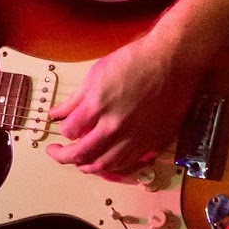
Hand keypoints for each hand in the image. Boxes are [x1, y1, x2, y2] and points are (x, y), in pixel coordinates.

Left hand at [46, 34, 202, 177]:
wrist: (172, 61)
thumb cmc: (135, 61)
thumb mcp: (97, 73)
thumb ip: (75, 99)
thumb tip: (56, 114)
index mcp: (98, 105)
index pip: (69, 131)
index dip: (62, 131)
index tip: (62, 127)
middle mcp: (115, 126)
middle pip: (81, 154)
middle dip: (63, 156)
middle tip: (56, 152)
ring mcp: (134, 137)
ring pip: (104, 165)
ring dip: (86, 166)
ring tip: (78, 162)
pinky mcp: (151, 142)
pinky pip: (126, 163)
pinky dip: (111, 166)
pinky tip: (104, 160)